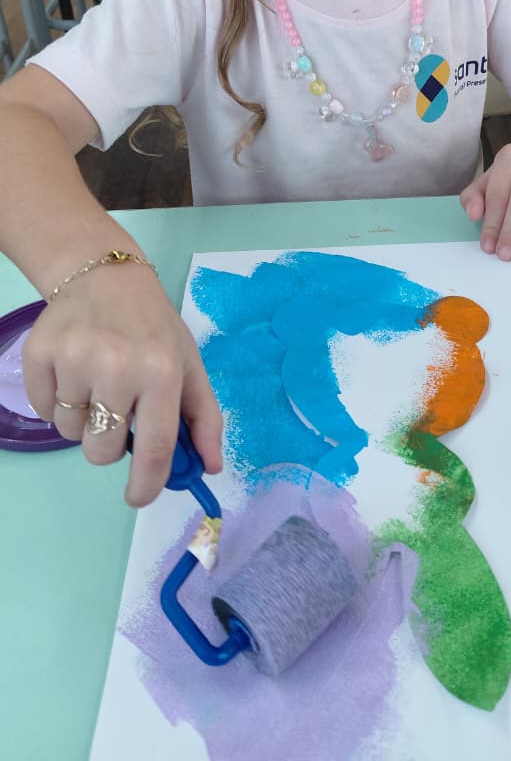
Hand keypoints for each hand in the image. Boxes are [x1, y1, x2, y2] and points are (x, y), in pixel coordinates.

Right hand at [22, 265, 222, 505]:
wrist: (104, 275)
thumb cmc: (152, 326)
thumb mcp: (188, 363)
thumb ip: (203, 417)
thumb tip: (210, 467)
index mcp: (160, 371)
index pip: (154, 448)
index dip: (147, 484)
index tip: (139, 497)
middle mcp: (117, 366)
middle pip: (102, 451)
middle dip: (110, 445)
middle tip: (117, 411)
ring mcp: (74, 359)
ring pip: (70, 432)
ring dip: (83, 420)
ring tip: (96, 383)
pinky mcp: (39, 354)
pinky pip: (43, 409)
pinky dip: (56, 401)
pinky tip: (73, 371)